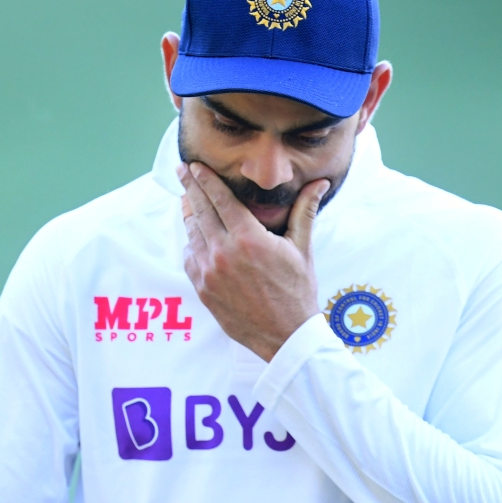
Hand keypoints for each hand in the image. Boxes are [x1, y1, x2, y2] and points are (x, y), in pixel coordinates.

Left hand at [178, 162, 329, 361]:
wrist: (285, 336)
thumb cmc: (297, 291)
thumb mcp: (302, 248)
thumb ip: (304, 211)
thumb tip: (320, 183)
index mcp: (249, 239)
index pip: (220, 199)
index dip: (205, 179)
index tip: (195, 166)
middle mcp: (224, 253)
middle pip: (200, 211)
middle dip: (190, 188)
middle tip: (181, 171)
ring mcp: (210, 273)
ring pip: (193, 234)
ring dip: (190, 215)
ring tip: (187, 200)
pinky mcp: (203, 290)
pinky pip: (191, 259)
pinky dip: (192, 245)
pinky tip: (196, 237)